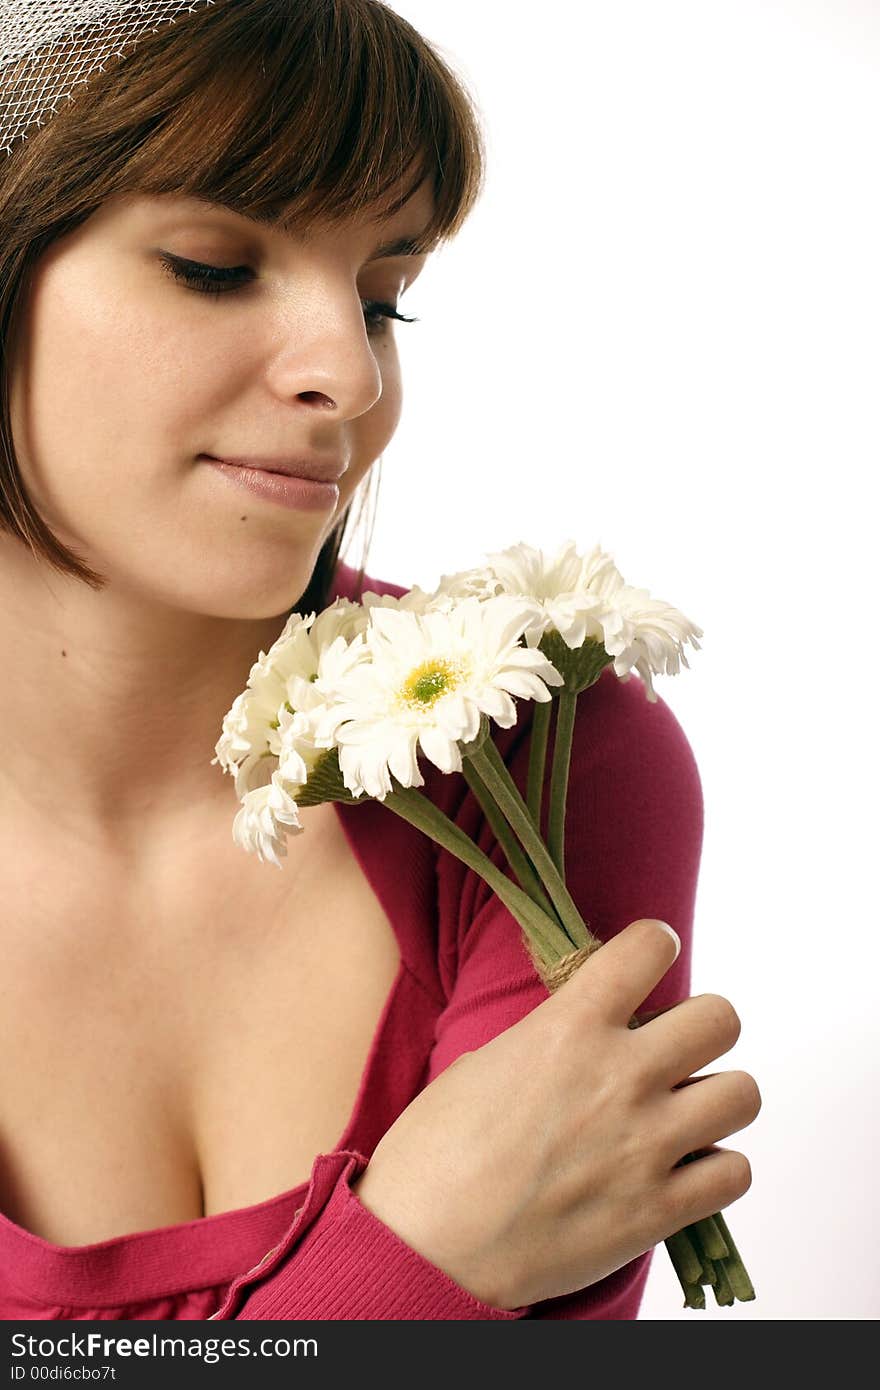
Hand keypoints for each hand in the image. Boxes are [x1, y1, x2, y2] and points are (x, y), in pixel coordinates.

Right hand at [350, 918, 760, 1309]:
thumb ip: (550, 1040)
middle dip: (701, 1029)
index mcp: (569, 1029)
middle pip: (721, 1018)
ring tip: (681, 1113)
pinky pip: (735, 1172)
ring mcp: (646, 1146)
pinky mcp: (658, 1211)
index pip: (650, 947)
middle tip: (672, 1050)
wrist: (425, 1249)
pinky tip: (679, 1170)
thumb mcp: (483, 1064)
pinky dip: (714, 1170)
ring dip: (715, 1099)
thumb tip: (582, 1037)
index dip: (653, 948)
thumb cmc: (434, 1153)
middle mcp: (620, 1077)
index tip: (647, 961)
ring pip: (743, 1094)